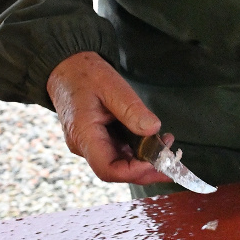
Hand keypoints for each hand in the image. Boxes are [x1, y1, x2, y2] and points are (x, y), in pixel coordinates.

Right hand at [46, 51, 164, 183]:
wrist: (66, 69)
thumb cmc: (84, 74)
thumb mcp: (110, 85)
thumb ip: (131, 108)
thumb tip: (153, 129)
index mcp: (83, 134)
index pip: (108, 169)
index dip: (134, 171)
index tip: (157, 159)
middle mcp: (84, 146)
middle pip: (118, 171)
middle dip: (147, 169)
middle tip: (173, 160)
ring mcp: (91, 146)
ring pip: (121, 164)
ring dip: (146, 160)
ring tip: (167, 144)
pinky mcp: (99, 142)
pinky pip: (120, 153)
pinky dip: (139, 151)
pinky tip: (155, 140)